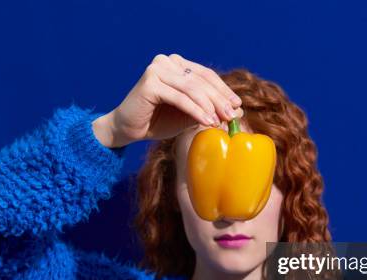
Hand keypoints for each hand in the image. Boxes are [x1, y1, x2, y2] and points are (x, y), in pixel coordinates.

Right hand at [92, 53, 243, 147]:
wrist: (127, 130)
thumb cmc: (157, 121)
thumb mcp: (189, 115)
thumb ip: (209, 109)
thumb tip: (239, 110)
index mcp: (176, 64)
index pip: (205, 75)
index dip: (223, 90)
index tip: (237, 105)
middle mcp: (166, 61)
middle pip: (201, 80)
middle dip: (219, 100)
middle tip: (233, 116)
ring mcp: (157, 69)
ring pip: (192, 88)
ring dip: (210, 106)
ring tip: (220, 122)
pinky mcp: (150, 83)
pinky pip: (180, 98)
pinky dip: (196, 110)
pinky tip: (207, 121)